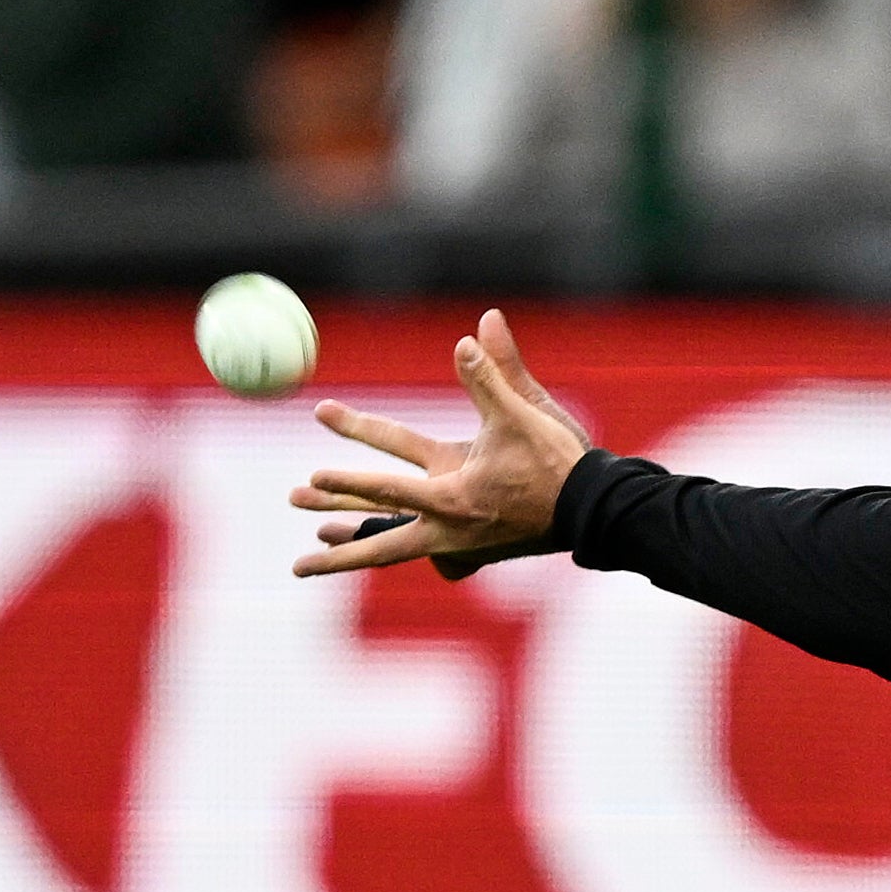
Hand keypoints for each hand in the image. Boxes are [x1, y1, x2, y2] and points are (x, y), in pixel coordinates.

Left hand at [290, 309, 590, 576]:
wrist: (597, 512)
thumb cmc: (560, 464)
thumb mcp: (527, 415)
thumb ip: (495, 373)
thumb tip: (480, 325)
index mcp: (456, 497)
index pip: (390, 489)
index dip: (348, 482)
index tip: (311, 478)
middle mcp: (450, 528)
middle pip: (383, 546)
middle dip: (337, 555)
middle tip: (293, 567)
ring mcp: (461, 543)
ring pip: (397, 547)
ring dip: (354, 546)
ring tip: (315, 546)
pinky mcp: (472, 546)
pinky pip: (421, 546)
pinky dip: (393, 539)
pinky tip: (375, 534)